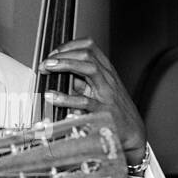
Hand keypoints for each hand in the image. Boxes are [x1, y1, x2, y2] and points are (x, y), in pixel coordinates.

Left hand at [40, 38, 147, 165]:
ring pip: (89, 68)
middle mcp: (108, 78)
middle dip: (63, 54)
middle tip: (45, 62)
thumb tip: (58, 76)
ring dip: (65, 64)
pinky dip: (66, 98)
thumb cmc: (114, 111)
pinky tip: (52, 96)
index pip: (89, 46)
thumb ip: (79, 83)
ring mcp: (107, 93)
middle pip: (87, 53)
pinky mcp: (104, 111)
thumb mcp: (96, 92)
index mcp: (106, 71)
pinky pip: (85, 101)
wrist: (132, 132)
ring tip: (47, 68)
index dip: (68, 45)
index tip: (53, 53)